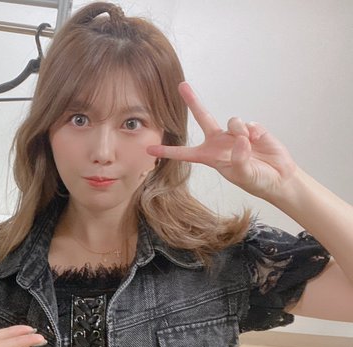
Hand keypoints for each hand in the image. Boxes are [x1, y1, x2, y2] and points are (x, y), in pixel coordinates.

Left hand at [147, 82, 299, 201]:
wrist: (279, 177)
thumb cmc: (256, 180)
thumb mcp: (244, 175)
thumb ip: (239, 159)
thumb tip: (239, 139)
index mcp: (210, 156)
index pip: (185, 153)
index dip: (167, 151)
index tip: (149, 150)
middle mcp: (219, 142)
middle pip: (203, 117)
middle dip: (192, 101)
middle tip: (182, 85)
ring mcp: (235, 134)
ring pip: (232, 121)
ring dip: (239, 131)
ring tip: (249, 145)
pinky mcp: (252, 129)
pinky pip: (248, 124)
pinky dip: (254, 132)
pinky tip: (258, 141)